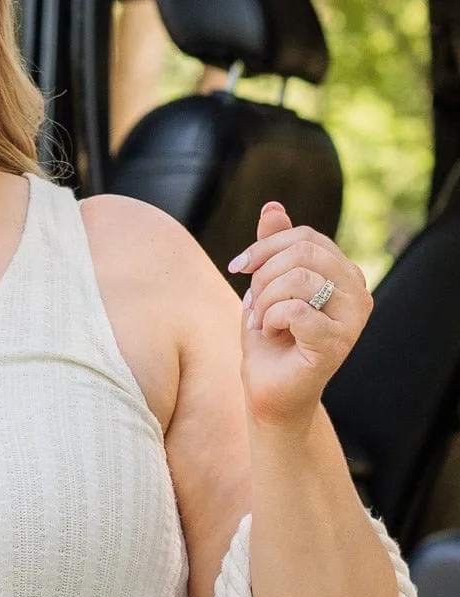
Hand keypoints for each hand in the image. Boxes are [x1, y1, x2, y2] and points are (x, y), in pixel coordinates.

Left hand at [227, 201, 371, 431]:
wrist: (269, 390)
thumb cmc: (270, 340)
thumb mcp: (266, 285)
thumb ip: (273, 247)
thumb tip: (273, 206)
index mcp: (346, 273)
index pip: (306, 236)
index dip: (265, 246)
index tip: (238, 267)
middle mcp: (359, 291)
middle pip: (305, 252)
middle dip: (264, 274)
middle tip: (252, 302)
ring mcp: (353, 319)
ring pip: (299, 279)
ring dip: (265, 299)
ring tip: (262, 320)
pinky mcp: (337, 343)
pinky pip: (295, 310)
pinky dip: (271, 319)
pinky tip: (270, 334)